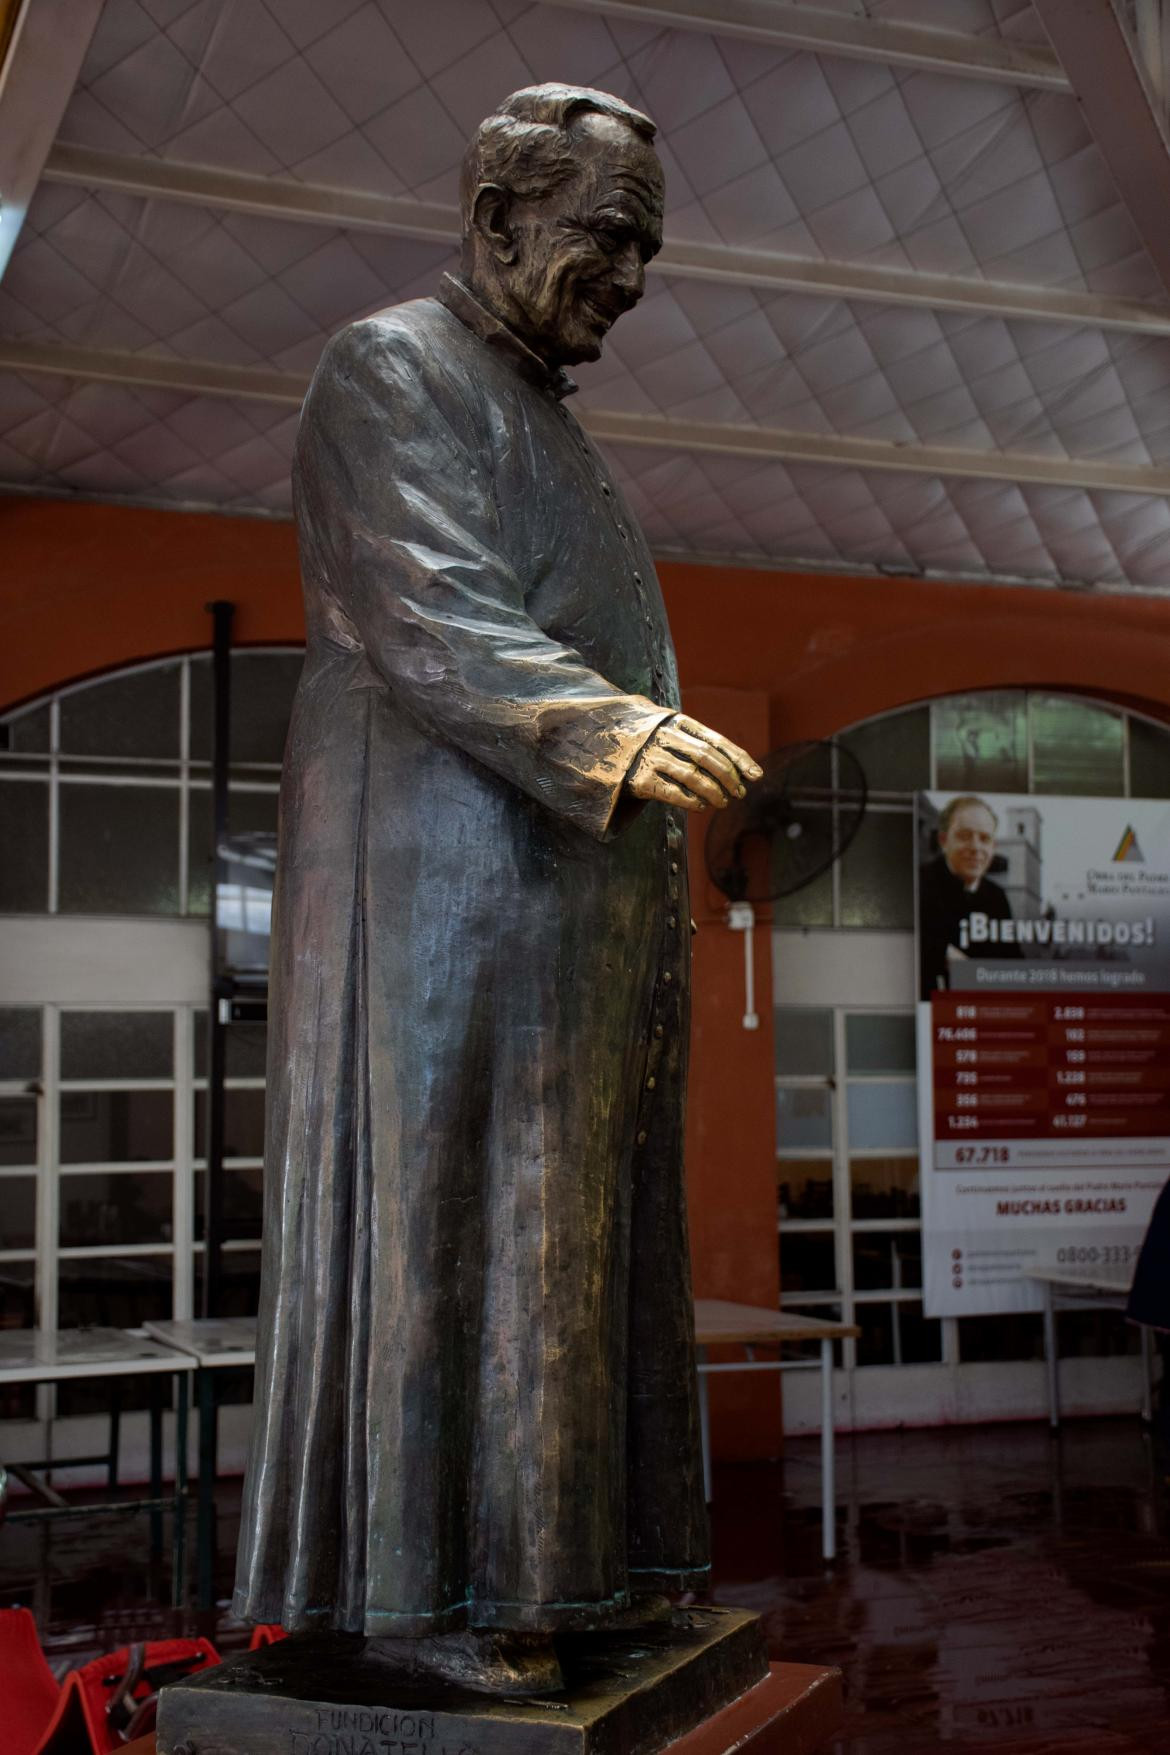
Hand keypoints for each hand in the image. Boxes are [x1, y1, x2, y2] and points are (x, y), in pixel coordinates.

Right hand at [627, 714, 762, 812]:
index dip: (738, 758)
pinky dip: (691, 801)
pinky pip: (672, 792)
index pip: (716, 740)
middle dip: (728, 778)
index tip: (756, 775)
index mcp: (677, 721)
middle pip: (706, 757)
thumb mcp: (671, 731)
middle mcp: (664, 735)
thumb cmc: (648, 741)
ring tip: (722, 802)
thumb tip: (741, 770)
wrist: (602, 743)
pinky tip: (700, 806)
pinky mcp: (638, 778)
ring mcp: (650, 756)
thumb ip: (698, 744)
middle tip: (739, 793)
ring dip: (713, 792)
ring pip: (692, 775)